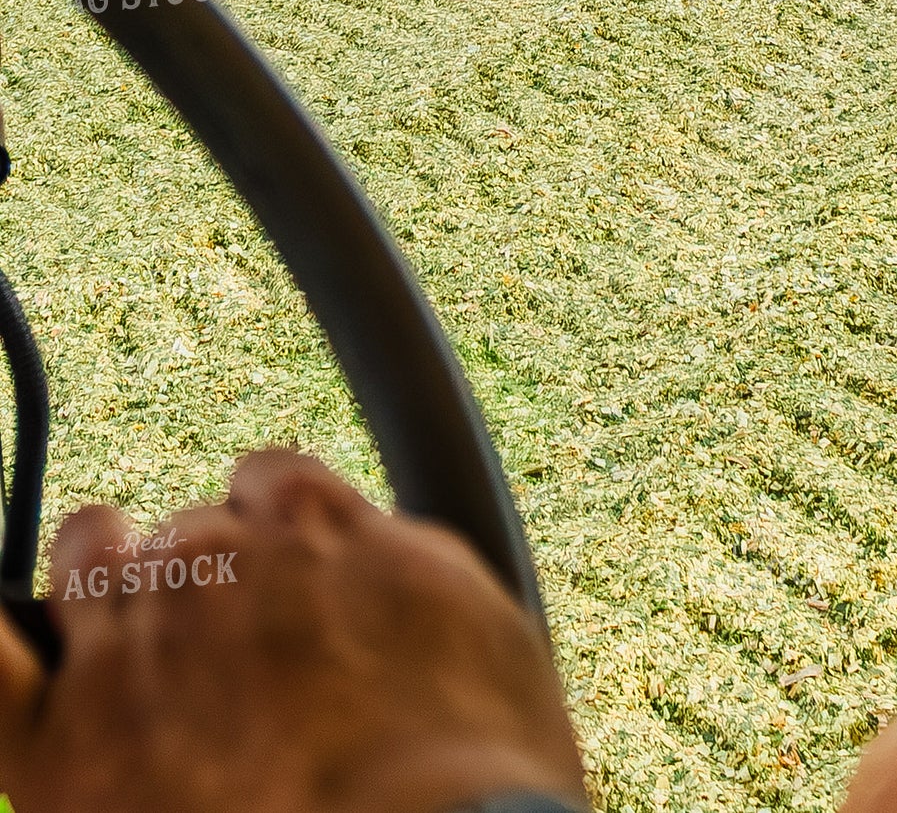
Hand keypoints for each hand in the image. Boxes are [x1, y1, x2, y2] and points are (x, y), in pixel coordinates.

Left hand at [0, 450, 587, 812]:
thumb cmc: (475, 778)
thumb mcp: (485, 628)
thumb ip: (403, 569)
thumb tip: (372, 554)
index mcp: (317, 524)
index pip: (264, 481)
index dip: (271, 534)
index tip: (286, 582)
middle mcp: (216, 564)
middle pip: (181, 533)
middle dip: (199, 580)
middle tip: (233, 666)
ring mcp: (134, 650)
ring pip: (89, 564)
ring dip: (108, 592)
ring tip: (134, 657)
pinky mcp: (64, 748)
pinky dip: (2, 645)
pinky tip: (16, 645)